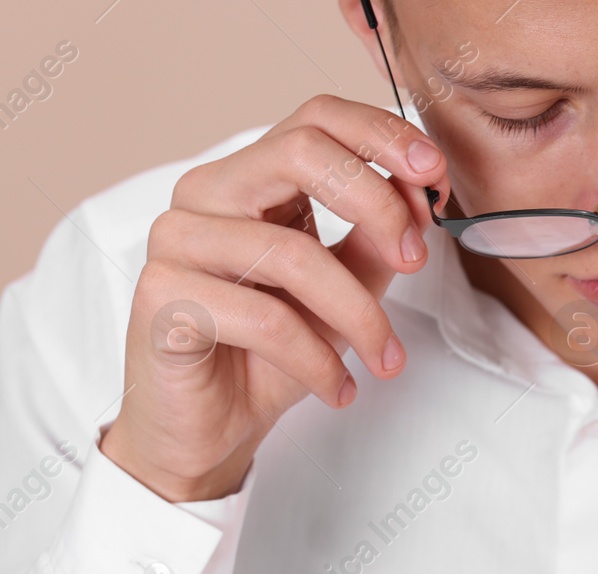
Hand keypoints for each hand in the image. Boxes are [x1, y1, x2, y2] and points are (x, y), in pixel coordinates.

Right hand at [101, 94, 447, 501]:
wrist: (211, 430)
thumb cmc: (271, 355)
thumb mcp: (345, 291)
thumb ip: (377, 241)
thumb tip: (421, 198)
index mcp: (250, 180)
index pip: (315, 119)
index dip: (380, 134)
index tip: (435, 173)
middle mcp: (205, 195)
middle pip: (300, 154)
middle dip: (377, 203)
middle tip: (417, 260)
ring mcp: (176, 242)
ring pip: (292, 252)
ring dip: (359, 314)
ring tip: (387, 360)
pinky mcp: (162, 300)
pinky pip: (264, 320)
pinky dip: (318, 361)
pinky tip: (339, 388)